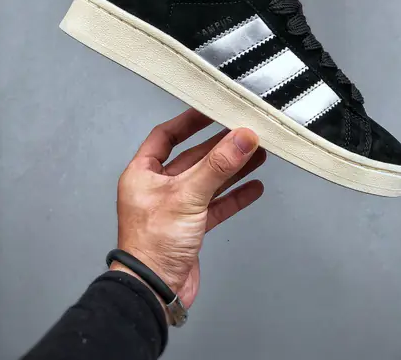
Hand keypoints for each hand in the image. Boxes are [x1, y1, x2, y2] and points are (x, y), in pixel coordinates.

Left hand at [111, 108, 265, 309]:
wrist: (155, 292)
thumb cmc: (153, 243)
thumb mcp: (187, 195)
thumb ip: (218, 165)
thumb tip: (243, 137)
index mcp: (143, 173)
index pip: (166, 136)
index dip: (188, 122)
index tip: (211, 109)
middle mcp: (158, 187)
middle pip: (193, 158)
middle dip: (220, 146)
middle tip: (243, 132)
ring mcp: (176, 207)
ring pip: (208, 181)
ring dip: (232, 169)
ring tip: (257, 154)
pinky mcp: (191, 227)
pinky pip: (216, 205)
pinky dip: (234, 196)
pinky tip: (253, 187)